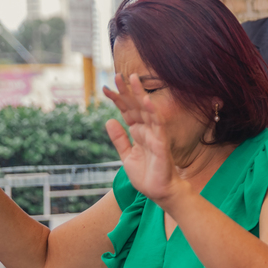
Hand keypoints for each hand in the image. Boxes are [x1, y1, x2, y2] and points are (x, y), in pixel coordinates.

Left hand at [103, 74, 187, 206]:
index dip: (117, 100)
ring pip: (147, 110)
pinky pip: (158, 126)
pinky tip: (148, 101)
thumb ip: (119, 139)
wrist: (159, 192)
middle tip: (118, 75)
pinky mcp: (162, 144)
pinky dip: (154, 113)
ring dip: (140, 94)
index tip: (105, 87)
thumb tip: (109, 120)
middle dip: (127, 91)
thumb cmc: (146, 175)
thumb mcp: (126, 156)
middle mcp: (146, 130)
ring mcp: (155, 135)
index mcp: (138, 132)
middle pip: (135, 106)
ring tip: (133, 78)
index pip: (126, 111)